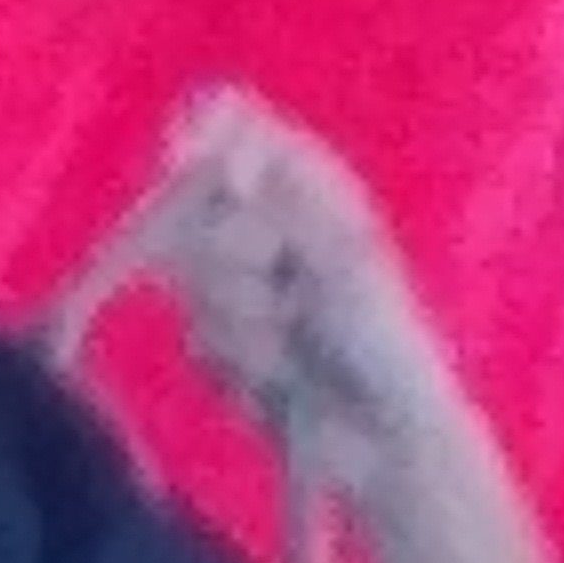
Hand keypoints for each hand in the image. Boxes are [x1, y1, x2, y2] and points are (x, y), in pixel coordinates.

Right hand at [143, 87, 466, 496]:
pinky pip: (196, 338)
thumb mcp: (341, 253)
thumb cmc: (383, 341)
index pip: (232, 118)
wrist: (383, 444)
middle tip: (287, 292)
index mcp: (309, 182)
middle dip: (230, 249)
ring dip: (242, 316)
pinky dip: (236, 359)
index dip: (199, 132)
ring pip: (190, 276)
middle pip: (192, 200)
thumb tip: (218, 165)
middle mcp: (269, 224)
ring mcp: (240, 284)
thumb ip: (277, 203)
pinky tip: (278, 377)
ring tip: (294, 344)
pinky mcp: (223, 345)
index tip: (180, 162)